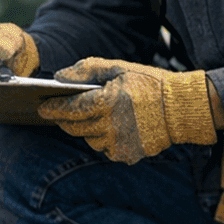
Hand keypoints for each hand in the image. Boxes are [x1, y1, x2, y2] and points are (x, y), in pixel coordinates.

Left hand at [38, 57, 216, 163]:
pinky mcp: (127, 155)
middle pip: (75, 128)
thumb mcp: (118, 68)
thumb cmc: (149, 83)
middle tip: (60, 113)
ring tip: (96, 117)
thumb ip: (86, 70)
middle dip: (65, 120)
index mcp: (108, 102)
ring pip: (89, 140)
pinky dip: (104, 140)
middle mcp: (111, 126)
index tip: (42, 107)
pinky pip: (105, 149)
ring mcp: (119, 143)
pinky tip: (114, 127)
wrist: (181, 108)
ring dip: (87, 130)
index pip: (70, 109)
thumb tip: (59, 77)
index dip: (53, 109)